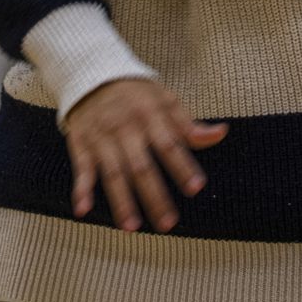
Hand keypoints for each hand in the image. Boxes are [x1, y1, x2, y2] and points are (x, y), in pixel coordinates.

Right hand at [62, 78, 227, 232]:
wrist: (92, 74)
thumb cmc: (136, 94)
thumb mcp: (165, 99)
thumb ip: (189, 123)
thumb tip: (221, 134)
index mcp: (150, 115)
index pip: (169, 145)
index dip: (182, 166)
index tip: (196, 188)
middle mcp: (125, 128)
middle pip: (141, 167)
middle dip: (154, 196)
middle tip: (168, 224)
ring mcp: (102, 138)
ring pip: (113, 174)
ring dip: (122, 201)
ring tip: (132, 228)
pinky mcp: (82, 144)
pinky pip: (82, 169)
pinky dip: (81, 190)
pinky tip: (83, 211)